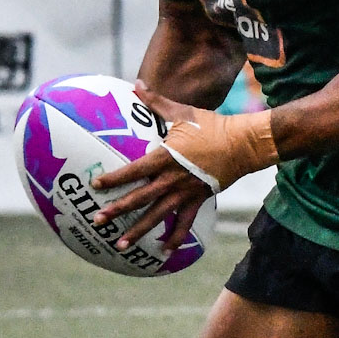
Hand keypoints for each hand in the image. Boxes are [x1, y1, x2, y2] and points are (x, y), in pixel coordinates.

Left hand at [92, 89, 274, 251]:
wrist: (243, 144)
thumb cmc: (212, 126)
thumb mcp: (182, 113)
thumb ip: (157, 102)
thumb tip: (137, 84)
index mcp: (165, 158)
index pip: (133, 170)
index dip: (113, 178)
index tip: (95, 185)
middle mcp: (171, 179)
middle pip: (139, 198)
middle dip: (117, 210)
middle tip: (97, 220)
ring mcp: (185, 192)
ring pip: (157, 216)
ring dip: (138, 231)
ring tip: (120, 244)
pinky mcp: (198, 200)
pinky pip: (184, 223)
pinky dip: (174, 239)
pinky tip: (164, 253)